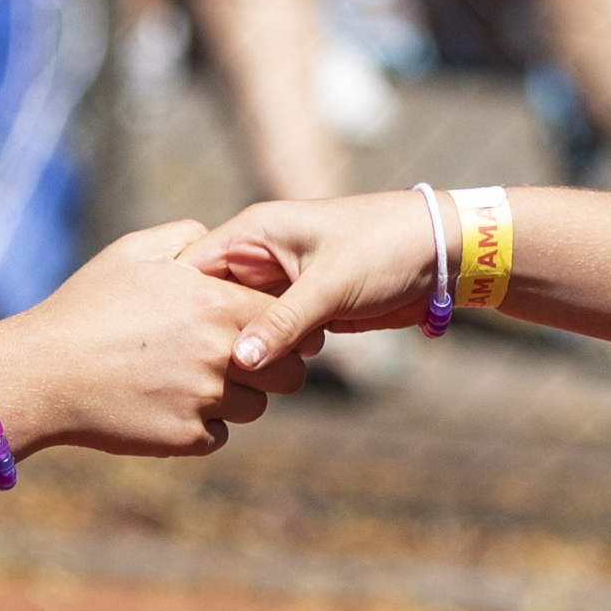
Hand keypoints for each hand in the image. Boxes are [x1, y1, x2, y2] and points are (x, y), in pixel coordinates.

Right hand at [0, 222, 309, 460]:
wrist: (41, 372)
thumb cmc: (86, 307)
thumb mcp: (133, 251)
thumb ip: (188, 237)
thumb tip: (217, 243)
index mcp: (217, 305)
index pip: (286, 318)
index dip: (280, 323)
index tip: (264, 326)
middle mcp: (220, 355)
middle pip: (290, 374)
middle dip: (274, 368)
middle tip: (243, 361)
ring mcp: (205, 401)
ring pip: (255, 407)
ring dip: (235, 398)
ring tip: (193, 380)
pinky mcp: (185, 438)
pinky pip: (218, 435)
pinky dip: (201, 425)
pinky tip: (167, 403)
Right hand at [195, 192, 448, 372]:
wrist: (442, 255)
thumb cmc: (385, 248)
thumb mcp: (330, 285)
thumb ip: (283, 322)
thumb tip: (240, 361)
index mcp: (254, 232)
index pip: (193, 266)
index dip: (179, 304)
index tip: (169, 345)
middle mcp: (260, 256)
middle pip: (212, 301)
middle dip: (211, 335)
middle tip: (204, 373)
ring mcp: (279, 284)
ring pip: (240, 324)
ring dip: (243, 349)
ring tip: (237, 378)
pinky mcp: (302, 308)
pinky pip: (270, 336)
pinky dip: (270, 355)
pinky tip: (268, 377)